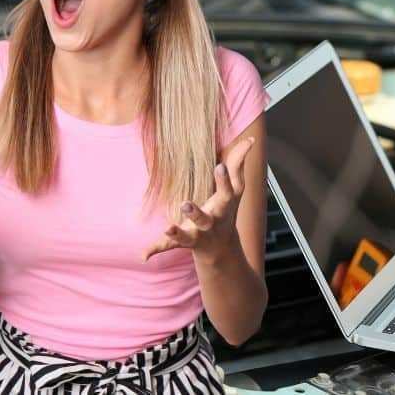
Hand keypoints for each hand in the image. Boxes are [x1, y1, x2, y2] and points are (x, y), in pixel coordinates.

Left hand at [141, 136, 254, 262]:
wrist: (221, 249)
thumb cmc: (226, 211)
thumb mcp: (236, 189)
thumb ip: (239, 164)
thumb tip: (251, 139)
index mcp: (223, 208)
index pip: (226, 192)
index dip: (223, 180)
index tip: (219, 166)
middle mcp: (211, 223)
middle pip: (205, 219)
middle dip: (196, 213)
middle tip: (185, 204)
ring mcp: (196, 235)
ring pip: (187, 236)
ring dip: (178, 232)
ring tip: (167, 227)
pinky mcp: (181, 242)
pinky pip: (168, 246)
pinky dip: (155, 250)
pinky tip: (143, 255)